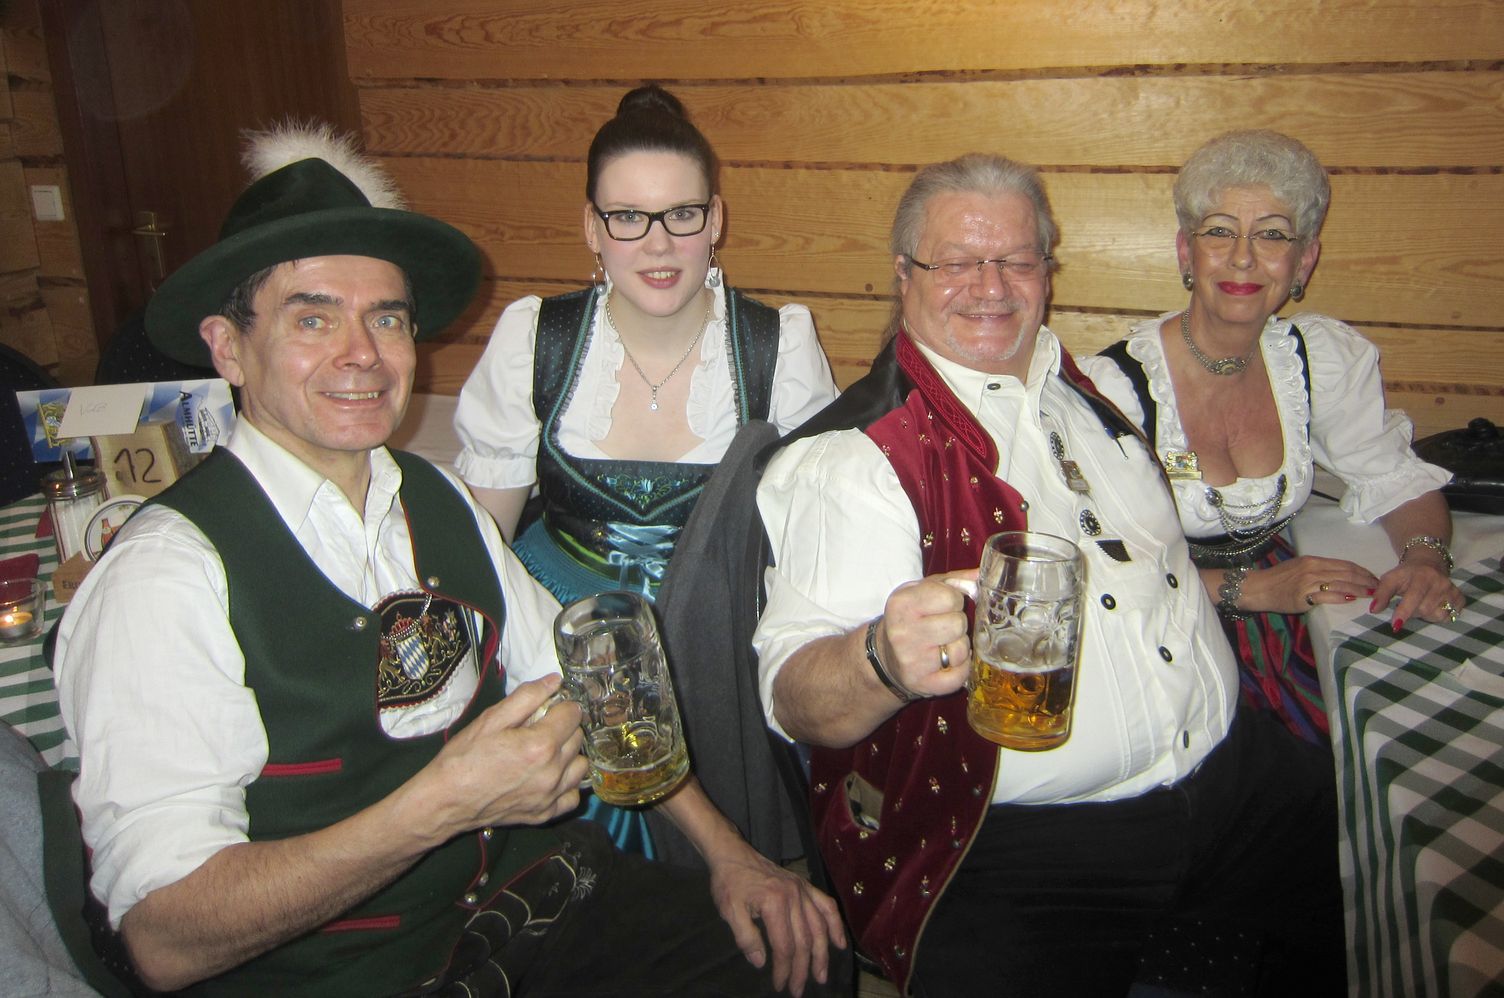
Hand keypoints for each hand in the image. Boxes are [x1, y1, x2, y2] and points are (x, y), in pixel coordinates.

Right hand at [419, 675, 587, 836]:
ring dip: (569, 755)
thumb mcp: (491, 718)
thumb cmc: (464, 756)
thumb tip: (555, 680)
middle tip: (539, 729)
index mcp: (540, 745)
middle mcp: (552, 772)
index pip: (573, 714)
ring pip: (581, 766)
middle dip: (563, 728)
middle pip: (577, 738)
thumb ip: (527, 697)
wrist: (446, 800)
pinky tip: (548, 777)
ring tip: (546, 753)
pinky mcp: (545, 814)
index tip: (547, 709)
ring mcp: (550, 796)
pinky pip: (573, 796)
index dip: (561, 706)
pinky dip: (566, 785)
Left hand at [706, 840, 846, 996]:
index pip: (784, 945)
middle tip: (798, 989)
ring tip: (821, 975)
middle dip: (802, 969)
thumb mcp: (729, 911)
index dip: (783, 968)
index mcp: (774, 903)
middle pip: (804, 940)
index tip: (779, 984)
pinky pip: (826, 905)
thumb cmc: (729, 883)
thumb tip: (761, 962)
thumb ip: (746, 937)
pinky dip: (835, 924)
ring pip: (819, 927)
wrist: (733, 854)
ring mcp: (802, 889)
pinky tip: (840, 942)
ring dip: (822, 954)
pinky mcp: (805, 885)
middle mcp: (794, 896)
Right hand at [878, 568, 976, 698]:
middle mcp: (903, 632)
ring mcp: (912, 661)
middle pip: (958, 623)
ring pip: (961, 649)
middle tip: (943, 627)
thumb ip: (953, 581)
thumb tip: (980, 576)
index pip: (950, 597)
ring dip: (959, 646)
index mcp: (902, 604)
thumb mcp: (921, 592)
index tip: (943, 607)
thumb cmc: (910, 619)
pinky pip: (960, 675)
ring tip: (943, 645)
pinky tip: (947, 663)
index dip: (953, 601)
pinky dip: (960, 669)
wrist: (886, 657)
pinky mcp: (923, 684)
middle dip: (957, 624)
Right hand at [1238, 555, 1378, 614]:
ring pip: (1340, 584)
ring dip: (1359, 590)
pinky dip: (1340, 597)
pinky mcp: (1303, 597)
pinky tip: (1350, 599)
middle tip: (1379, 587)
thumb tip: (1341, 576)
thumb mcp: (1299, 567)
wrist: (1257, 588)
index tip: (1373, 578)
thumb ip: (1319, 570)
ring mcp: (1308, 583)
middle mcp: (1313, 569)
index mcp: (1313, 561)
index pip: (1344, 564)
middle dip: (1366, 581)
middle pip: (1346, 573)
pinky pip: (1326, 596)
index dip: (1362, 571)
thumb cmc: (1278, 579)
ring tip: (1371, 595)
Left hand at [1371, 554, 1462, 629]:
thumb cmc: (1406, 574)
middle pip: (1425, 609)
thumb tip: (1373, 610)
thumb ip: (1381, 594)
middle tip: (1408, 605)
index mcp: (1422, 576)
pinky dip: (1440, 616)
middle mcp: (1439, 582)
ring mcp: (1451, 590)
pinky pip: (1450, 616)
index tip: (1396, 625)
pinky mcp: (1460, 597)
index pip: (1413, 597)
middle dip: (1413, 612)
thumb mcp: (1390, 579)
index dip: (1404, 612)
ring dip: (1426, 615)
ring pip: (1438, 615)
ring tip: (1421, 604)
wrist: (1428, 563)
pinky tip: (1434, 606)